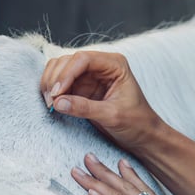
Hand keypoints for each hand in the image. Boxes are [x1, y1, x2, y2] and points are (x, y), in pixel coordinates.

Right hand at [40, 51, 161, 151]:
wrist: (142, 135)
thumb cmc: (136, 123)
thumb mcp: (112, 116)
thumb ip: (85, 108)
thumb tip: (58, 102)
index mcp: (115, 64)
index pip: (82, 59)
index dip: (66, 74)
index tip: (57, 93)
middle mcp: (101, 65)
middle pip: (67, 61)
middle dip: (55, 80)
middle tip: (51, 102)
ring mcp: (90, 75)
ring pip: (60, 69)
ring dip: (51, 84)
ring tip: (51, 104)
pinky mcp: (82, 87)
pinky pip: (60, 83)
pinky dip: (53, 91)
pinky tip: (54, 104)